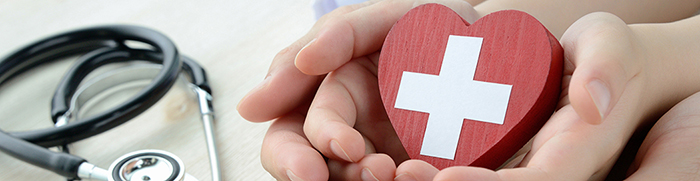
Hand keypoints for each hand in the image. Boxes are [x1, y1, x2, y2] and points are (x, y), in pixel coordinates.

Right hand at [237, 0, 479, 179]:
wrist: (497, 55)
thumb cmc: (437, 30)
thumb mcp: (391, 20)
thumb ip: (345, 33)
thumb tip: (305, 60)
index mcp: (333, 97)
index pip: (293, 132)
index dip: (297, 149)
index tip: (347, 147)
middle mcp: (349, 132)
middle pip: (305, 165)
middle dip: (309, 173)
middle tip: (344, 176)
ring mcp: (380, 157)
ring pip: (346, 178)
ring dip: (360, 180)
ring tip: (395, 172)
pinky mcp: (412, 171)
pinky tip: (415, 174)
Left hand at [396, 12, 699, 179]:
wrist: (599, 67)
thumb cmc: (607, 52)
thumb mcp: (611, 46)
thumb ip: (606, 67)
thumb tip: (593, 102)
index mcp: (577, 151)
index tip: (448, 175)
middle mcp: (548, 167)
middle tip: (405, 174)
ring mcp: (525, 165)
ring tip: (392, 170)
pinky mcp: (505, 156)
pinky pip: (468, 170)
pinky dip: (435, 171)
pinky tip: (397, 162)